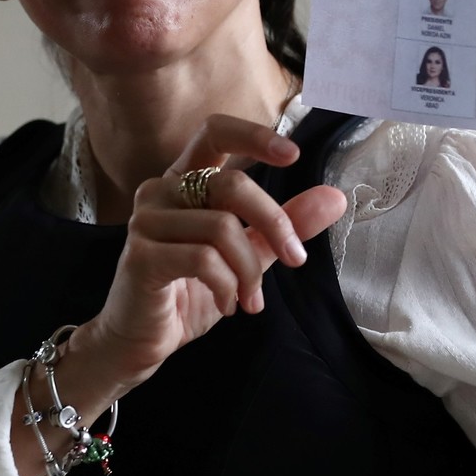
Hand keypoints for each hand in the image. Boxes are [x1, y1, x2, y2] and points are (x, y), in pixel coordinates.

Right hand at [84, 114, 347, 390]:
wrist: (141, 341)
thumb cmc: (188, 293)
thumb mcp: (247, 256)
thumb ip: (283, 226)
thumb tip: (335, 198)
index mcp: (184, 182)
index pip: (214, 133)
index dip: (253, 136)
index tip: (293, 154)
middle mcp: (159, 192)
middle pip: (231, 185)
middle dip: (274, 222)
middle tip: (295, 259)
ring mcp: (146, 222)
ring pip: (221, 228)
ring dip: (250, 270)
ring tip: (250, 298)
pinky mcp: (141, 255)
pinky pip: (203, 259)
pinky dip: (227, 285)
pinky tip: (228, 304)